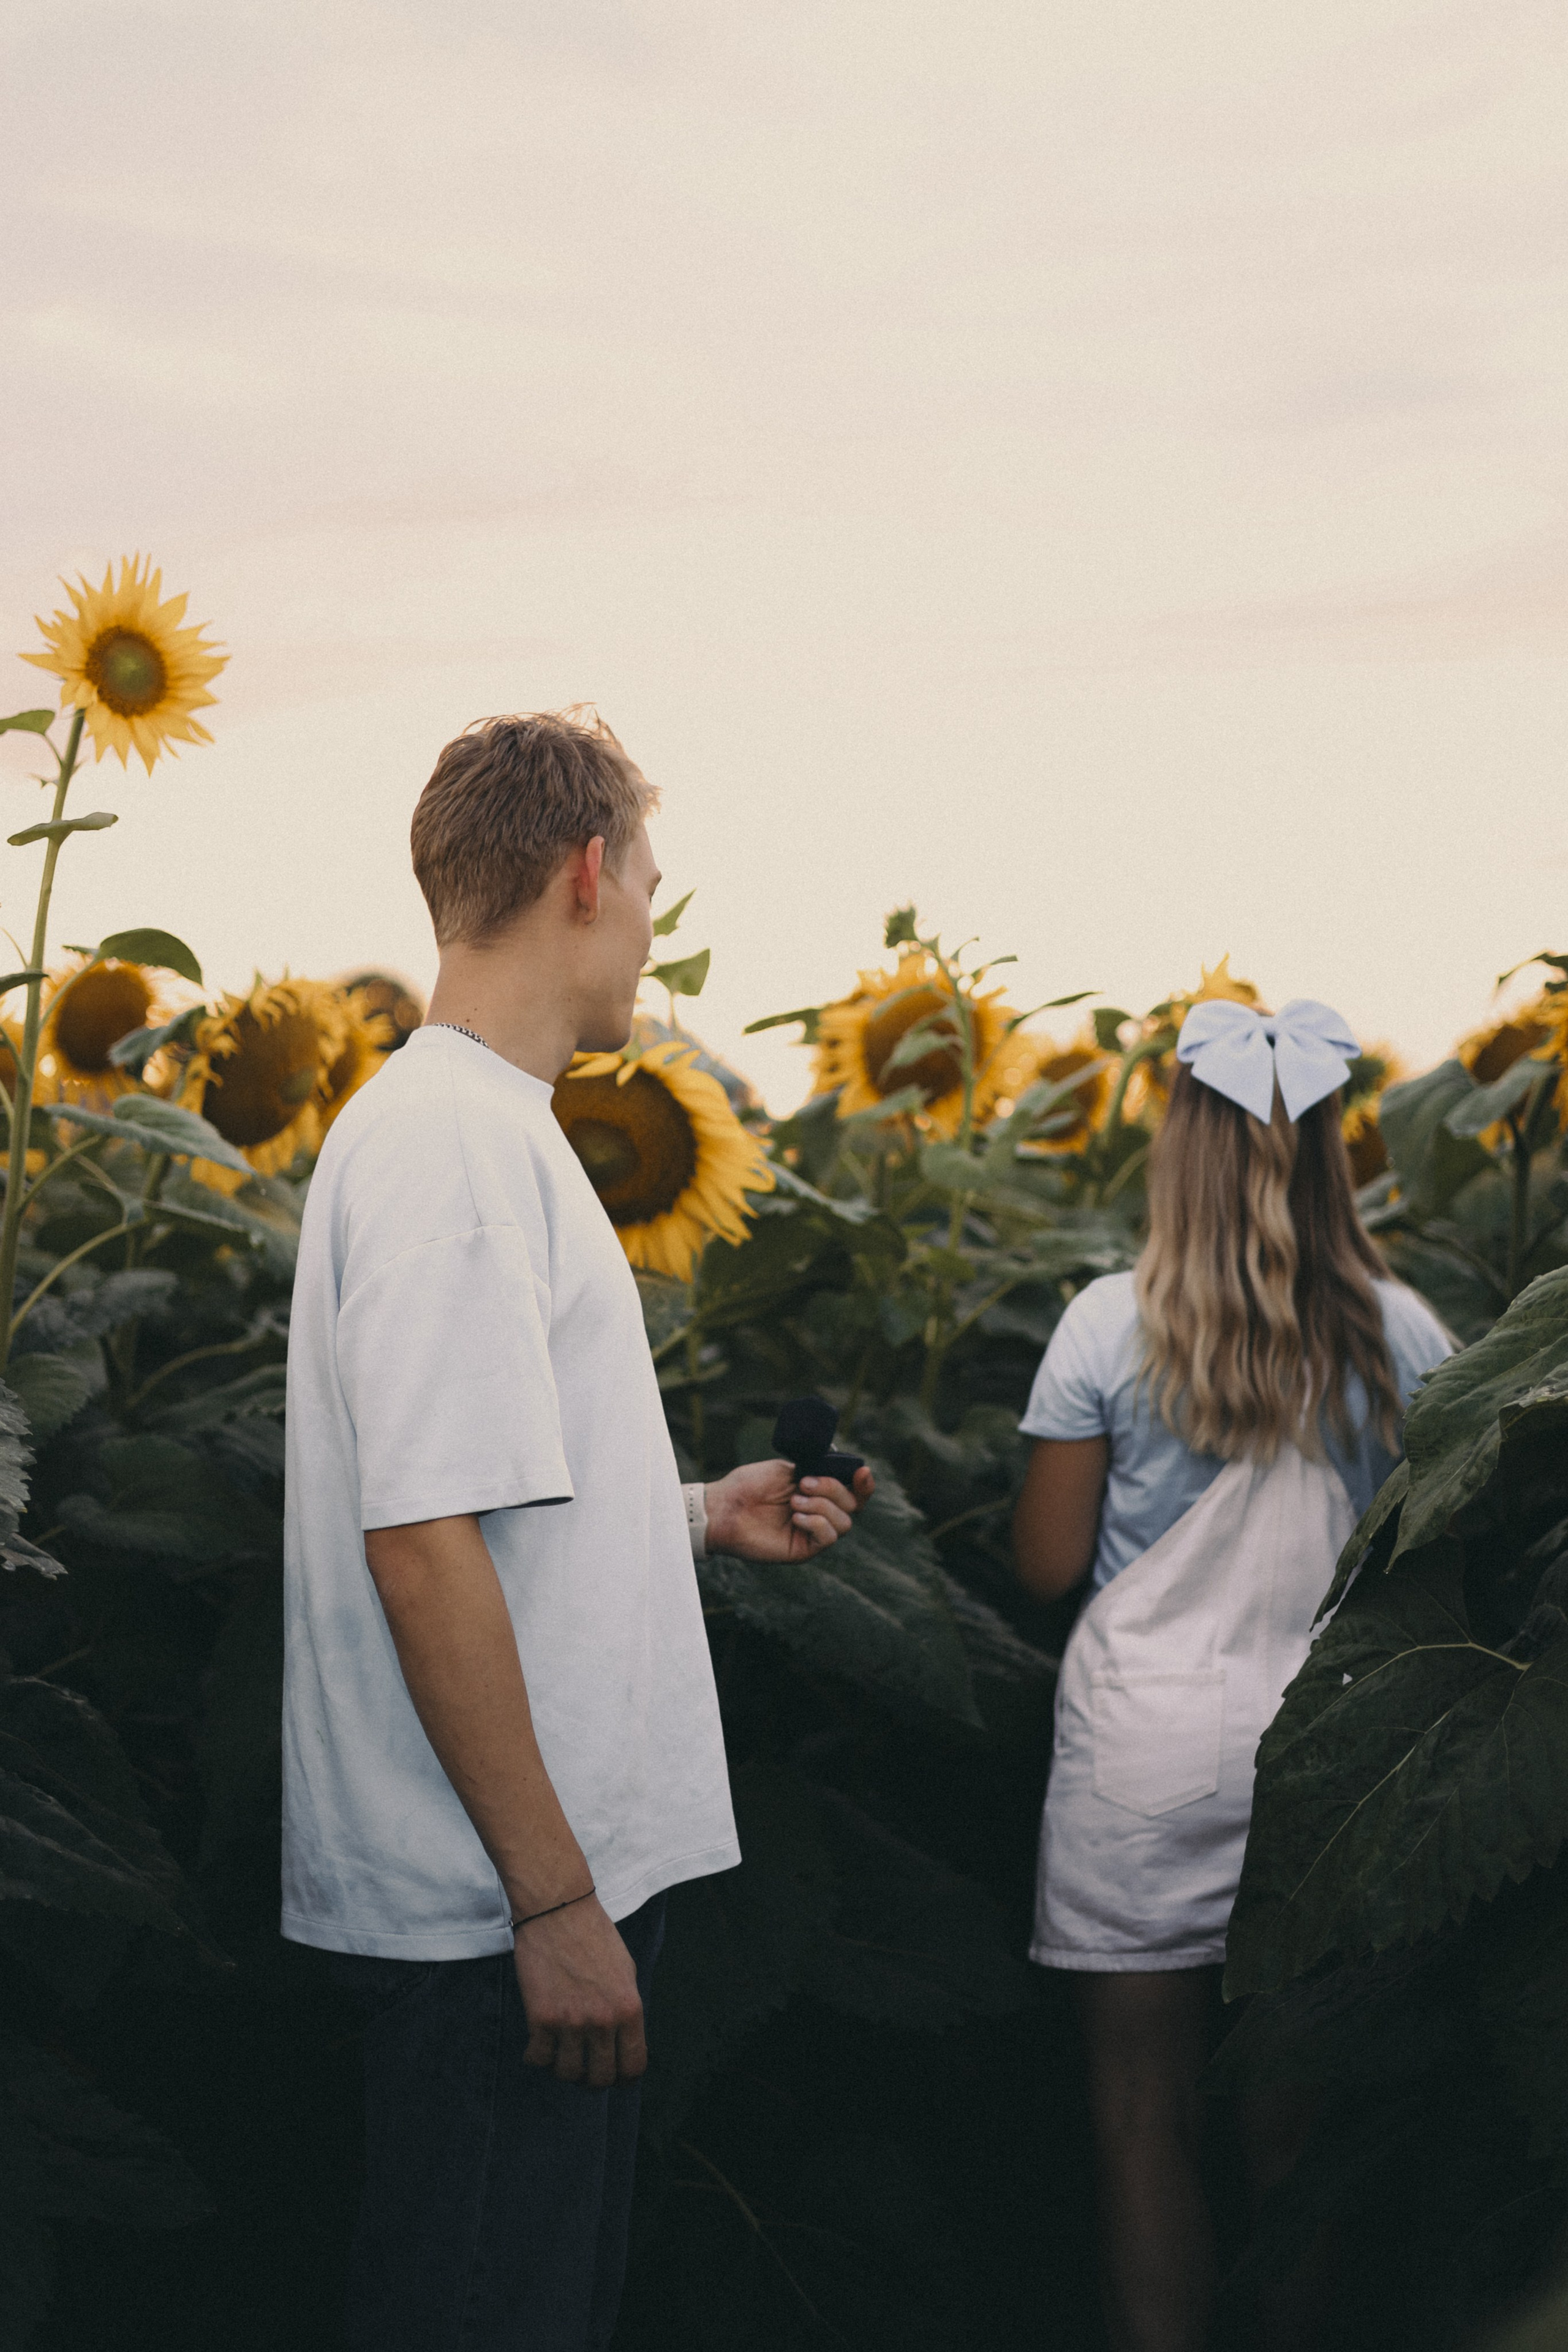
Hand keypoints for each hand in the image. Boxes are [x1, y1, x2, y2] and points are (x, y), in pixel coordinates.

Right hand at [512, 1894, 645, 2088]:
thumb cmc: (594, 1935)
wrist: (558, 1910)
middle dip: (593, 2079)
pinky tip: (538, 2045)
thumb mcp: (626, 1971)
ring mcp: (571, 2022)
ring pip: (568, 2073)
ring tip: (560, 2053)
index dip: (624, 2078)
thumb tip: (623, 2043)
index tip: (615, 2076)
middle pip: (600, 2078)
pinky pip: (538, 2059)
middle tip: (584, 2068)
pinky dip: (536, 2057)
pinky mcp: (541, 2018)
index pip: (633, 2066)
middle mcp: (603, 2021)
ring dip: (564, 2068)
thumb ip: (626, 2009)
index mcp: (630, 2009)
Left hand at [704, 1457, 875, 1562]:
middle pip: (853, 1505)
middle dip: (833, 1489)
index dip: (864, 1484)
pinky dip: (817, 1523)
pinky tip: (796, 1516)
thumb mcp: (787, 1469)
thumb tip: (841, 1471)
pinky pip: (828, 1538)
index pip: (854, 1492)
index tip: (862, 1471)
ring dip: (822, 1506)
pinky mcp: (803, 1550)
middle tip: (804, 1483)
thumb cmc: (749, 1485)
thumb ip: (815, 1469)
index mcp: (818, 1492)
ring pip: (844, 1523)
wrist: (725, 1507)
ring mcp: (812, 1532)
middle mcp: (819, 1513)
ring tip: (794, 1500)